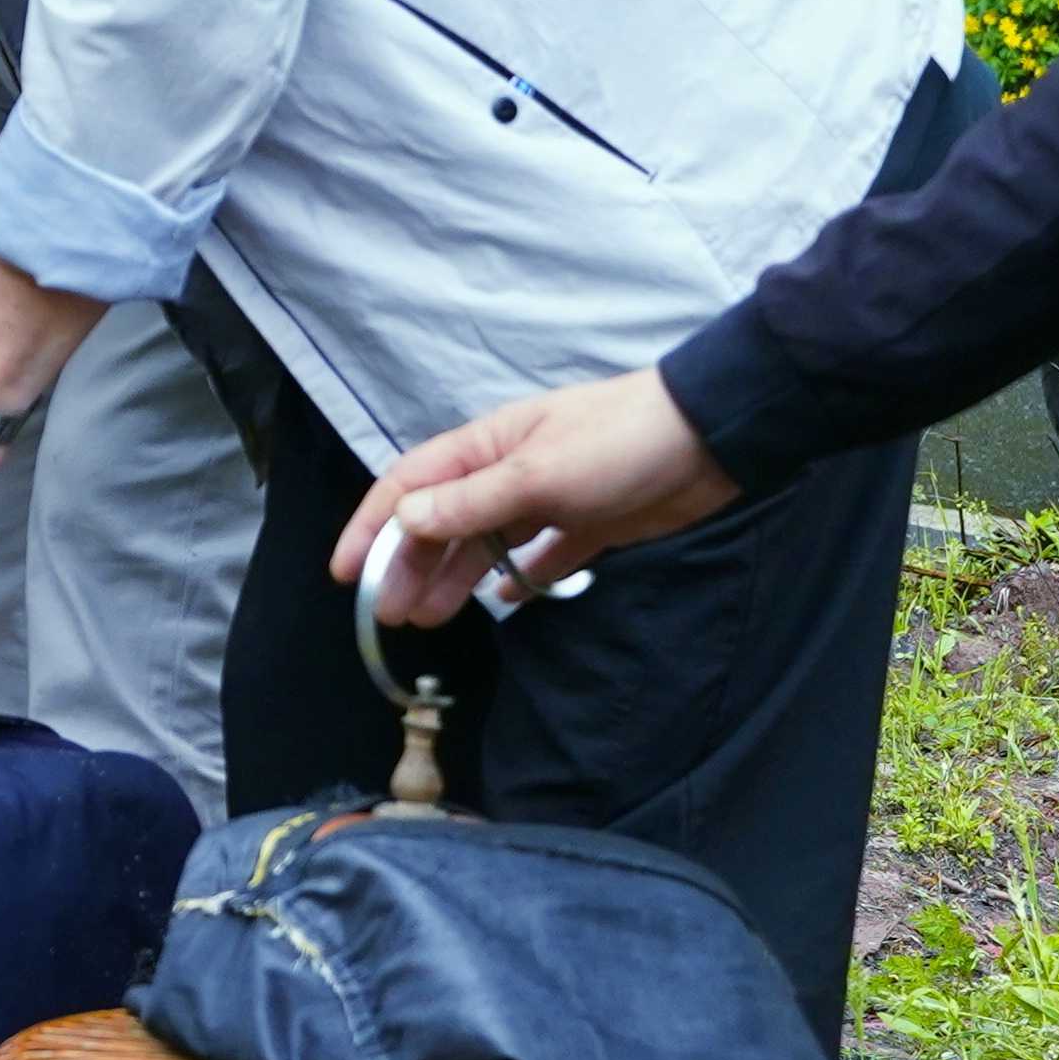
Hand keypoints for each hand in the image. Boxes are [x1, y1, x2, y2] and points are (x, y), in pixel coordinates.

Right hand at [339, 369, 735, 612]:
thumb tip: (405, 518)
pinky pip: (541, 556)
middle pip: (442, 521)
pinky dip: (520, 577)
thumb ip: (472, 501)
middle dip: (409, 565)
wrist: (712, 439)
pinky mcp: (589, 525)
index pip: (409, 485)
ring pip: (486, 543)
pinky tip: (507, 601)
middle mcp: (509, 471)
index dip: (371, 527)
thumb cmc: (618, 443)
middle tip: (392, 616)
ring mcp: (549, 498)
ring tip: (431, 620)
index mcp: (487, 447)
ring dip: (455, 578)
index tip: (345, 574)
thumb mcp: (538, 474)